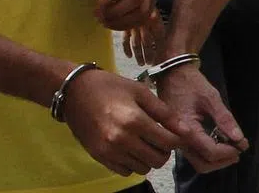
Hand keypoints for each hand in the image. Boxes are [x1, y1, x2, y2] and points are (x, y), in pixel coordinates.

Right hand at [63, 67, 185, 176]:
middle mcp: (122, 140)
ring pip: (142, 169)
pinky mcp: (99, 157)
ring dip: (148, 158)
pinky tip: (130, 148)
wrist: (74, 92)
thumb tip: (185, 130)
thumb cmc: (110, 87)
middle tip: (160, 138)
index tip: (175, 134)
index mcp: (135, 120)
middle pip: (157, 160)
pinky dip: (132, 163)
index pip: (168, 142)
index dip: (177, 140)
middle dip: (164, 151)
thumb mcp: (139, 92)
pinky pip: (125, 171)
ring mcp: (109, 151)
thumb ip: (164, 112)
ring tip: (145, 142)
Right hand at [123, 10, 165, 65]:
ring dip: (139, 55)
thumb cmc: (146, 3)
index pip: (158, 37)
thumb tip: (162, 34)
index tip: (161, 56)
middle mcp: (144, 24)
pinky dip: (127, 49)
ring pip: (136, 44)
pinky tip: (129, 56)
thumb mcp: (154, 11)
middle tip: (150, 63)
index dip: (159, 47)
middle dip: (149, 55)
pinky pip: (125, 40)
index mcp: (153, 20)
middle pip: (147, 43)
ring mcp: (133, 26)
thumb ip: (157, 22)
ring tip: (142, 64)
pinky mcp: (125, 27)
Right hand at [157, 64, 245, 172]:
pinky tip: (220, 142)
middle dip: (223, 161)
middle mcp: (178, 140)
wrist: (172, 75)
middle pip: (203, 164)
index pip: (210, 152)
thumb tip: (239, 139)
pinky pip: (194, 154)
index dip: (229, 152)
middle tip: (238, 150)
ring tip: (232, 148)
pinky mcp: (179, 139)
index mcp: (186, 129)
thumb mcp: (211, 97)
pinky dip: (209, 154)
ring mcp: (177, 141)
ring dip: (217, 160)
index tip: (243, 144)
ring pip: (198, 162)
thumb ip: (225, 119)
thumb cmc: (190, 84)